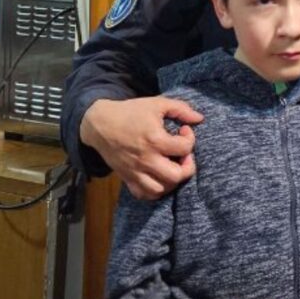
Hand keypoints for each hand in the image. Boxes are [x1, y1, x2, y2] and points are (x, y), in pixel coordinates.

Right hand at [80, 96, 203, 199]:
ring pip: (161, 189)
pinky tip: (159, 177)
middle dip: (187, 166)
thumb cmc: (130, 112)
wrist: (100, 124)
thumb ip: (181, 109)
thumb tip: (200, 118)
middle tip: (183, 155)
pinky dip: (155, 190)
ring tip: (172, 166)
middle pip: (176, 176)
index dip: (190, 138)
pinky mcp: (127, 178)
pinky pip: (144, 194)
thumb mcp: (157, 103)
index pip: (184, 148)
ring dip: (172, 180)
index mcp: (154, 139)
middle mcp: (146, 159)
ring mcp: (135, 171)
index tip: (184, 131)